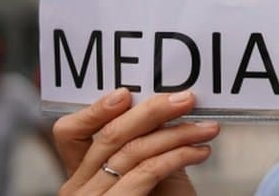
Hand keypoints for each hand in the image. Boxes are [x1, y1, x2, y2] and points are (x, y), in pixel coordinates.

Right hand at [53, 88, 218, 195]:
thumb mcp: (144, 173)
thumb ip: (142, 146)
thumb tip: (164, 104)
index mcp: (79, 176)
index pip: (69, 133)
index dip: (94, 110)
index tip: (127, 93)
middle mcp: (77, 190)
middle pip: (109, 137)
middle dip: (153, 111)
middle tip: (187, 99)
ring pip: (132, 152)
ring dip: (178, 133)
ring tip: (208, 128)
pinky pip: (146, 173)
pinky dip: (178, 156)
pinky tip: (201, 151)